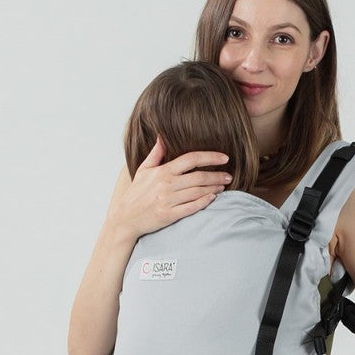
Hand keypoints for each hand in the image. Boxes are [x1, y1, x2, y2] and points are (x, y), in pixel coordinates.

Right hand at [108, 135, 230, 240]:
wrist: (125, 218)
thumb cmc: (136, 193)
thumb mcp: (144, 170)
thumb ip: (156, 153)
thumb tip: (161, 136)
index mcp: (163, 171)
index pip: (191, 159)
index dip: (210, 157)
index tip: (224, 157)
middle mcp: (167, 184)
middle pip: (199, 176)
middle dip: (217, 175)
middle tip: (228, 176)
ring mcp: (168, 200)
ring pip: (198, 191)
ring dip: (214, 188)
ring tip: (223, 186)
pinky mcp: (169, 215)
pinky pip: (191, 207)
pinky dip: (204, 202)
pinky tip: (213, 198)